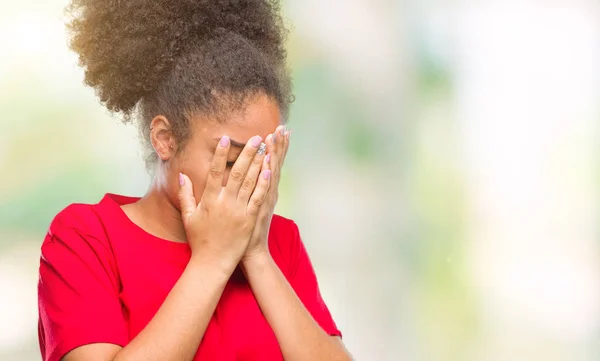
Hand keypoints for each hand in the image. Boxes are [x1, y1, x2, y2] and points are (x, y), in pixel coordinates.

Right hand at [178, 135, 270, 271]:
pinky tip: (269, 170)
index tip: (226, 139)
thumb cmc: (199, 240)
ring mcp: (238, 211)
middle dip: (247, 153)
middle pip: (237, 173)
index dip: (221, 154)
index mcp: (209, 200)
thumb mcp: (188, 217)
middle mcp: (224, 203)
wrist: (212, 263)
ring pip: (250, 183)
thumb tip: (182, 175)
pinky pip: (258, 198)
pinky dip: (263, 184)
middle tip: (255, 137)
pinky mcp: (249, 219)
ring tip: (265, 148)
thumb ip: (186, 194)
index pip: (215, 172)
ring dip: (258, 163)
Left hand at [243, 125, 289, 260]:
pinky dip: (268, 176)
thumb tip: (245, 175)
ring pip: (272, 172)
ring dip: (275, 154)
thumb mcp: (249, 206)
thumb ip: (247, 190)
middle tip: (283, 127)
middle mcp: (269, 192)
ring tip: (277, 136)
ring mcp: (266, 199)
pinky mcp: (261, 208)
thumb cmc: (245, 231)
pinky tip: (270, 162)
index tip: (278, 130)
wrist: (251, 252)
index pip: (272, 163)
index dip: (276, 147)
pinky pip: (265, 188)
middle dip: (278, 145)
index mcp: (265, 190)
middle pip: (275, 163)